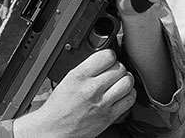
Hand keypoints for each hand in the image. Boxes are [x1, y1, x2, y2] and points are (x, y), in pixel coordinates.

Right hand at [14, 49, 135, 137]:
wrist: (55, 129)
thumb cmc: (59, 105)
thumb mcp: (68, 78)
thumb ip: (86, 68)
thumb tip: (103, 59)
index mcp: (79, 75)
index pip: (107, 56)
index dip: (110, 55)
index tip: (109, 57)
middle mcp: (92, 88)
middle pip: (119, 68)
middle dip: (118, 67)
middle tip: (114, 70)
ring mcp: (102, 103)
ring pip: (127, 82)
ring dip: (125, 79)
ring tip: (120, 80)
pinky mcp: (109, 116)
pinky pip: (129, 99)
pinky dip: (129, 93)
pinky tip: (122, 93)